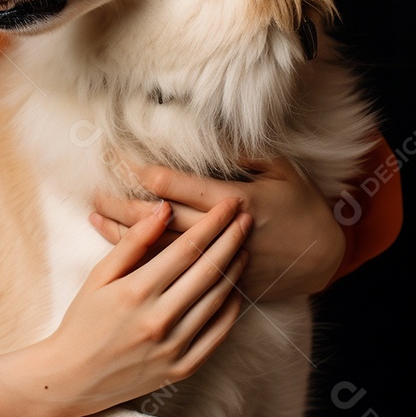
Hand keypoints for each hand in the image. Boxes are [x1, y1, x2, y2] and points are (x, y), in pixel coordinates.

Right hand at [38, 199, 250, 416]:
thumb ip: (133, 242)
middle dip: (231, 240)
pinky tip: (234, 290)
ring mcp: (173, 347)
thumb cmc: (83, 321)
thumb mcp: (99, 276)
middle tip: (247, 218)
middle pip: (208, 271)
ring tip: (244, 248)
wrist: (73, 378)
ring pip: (217, 301)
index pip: (186, 249)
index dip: (212, 223)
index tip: (229, 204)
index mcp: (136, 292)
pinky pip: (217, 335)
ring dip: (235, 271)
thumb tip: (163, 209)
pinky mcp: (182, 369)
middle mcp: (159, 319)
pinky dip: (230, 310)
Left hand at [90, 158, 345, 300]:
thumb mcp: (282, 170)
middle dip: (122, 202)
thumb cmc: (302, 207)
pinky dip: (144, 258)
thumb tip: (209, 135)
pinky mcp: (216, 281)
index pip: (176, 184)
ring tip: (95, 215)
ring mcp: (217, 260)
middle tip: (93, 190)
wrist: (324, 259)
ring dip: (124, 230)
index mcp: (234, 199)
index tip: (117, 159)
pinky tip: (120, 249)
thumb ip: (245, 153)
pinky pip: (173, 271)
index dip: (142, 170)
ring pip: (160, 246)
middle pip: (159, 217)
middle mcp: (220, 232)